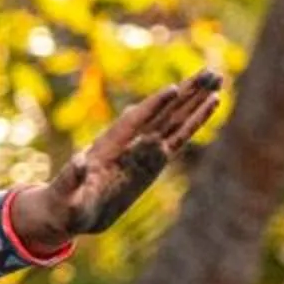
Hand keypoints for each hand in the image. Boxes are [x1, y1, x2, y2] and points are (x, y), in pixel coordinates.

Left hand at [13, 68, 225, 245]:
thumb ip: (72, 178)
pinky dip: (193, 123)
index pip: (135, 120)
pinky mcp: (153, 160)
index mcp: (109, 145)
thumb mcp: (65, 192)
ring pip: (174, 120)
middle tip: (212, 73)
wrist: (68, 210)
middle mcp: (129, 141)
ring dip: (195, 101)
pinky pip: (177, 138)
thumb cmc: (65, 203)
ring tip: (217, 81)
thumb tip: (79, 162)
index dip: (153, 105)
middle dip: (186, 93)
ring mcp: (142, 149)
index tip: (174, 88)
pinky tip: (209, 106)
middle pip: (162, 112)